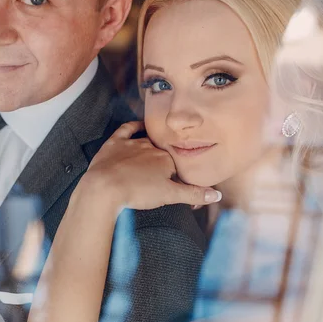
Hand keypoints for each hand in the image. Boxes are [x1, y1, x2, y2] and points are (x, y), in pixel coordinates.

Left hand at [83, 121, 221, 210]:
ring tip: (155, 156)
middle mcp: (152, 148)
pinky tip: (141, 125)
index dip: (177, 179)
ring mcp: (133, 143)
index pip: (177, 167)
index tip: (176, 188)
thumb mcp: (169, 196)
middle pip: (163, 155)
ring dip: (153, 148)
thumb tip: (217, 195)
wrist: (105, 187)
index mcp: (166, 160)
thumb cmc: (137, 192)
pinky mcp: (116, 142)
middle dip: (165, 165)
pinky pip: (128, 129)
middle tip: (163, 178)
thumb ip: (193, 194)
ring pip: (148, 142)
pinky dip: (135, 126)